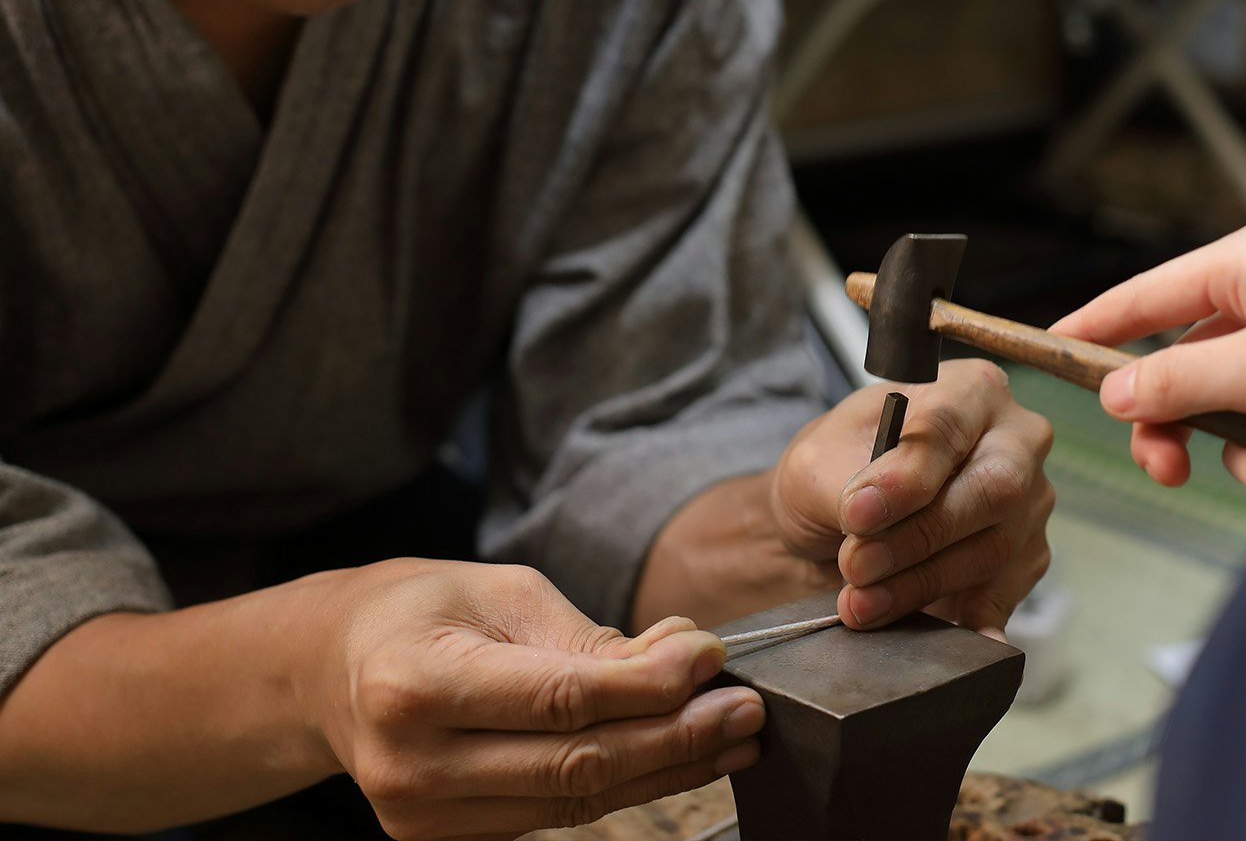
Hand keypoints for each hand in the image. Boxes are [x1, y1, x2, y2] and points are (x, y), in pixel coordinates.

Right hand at [302, 560, 763, 840]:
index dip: (648, 686)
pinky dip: (623, 783)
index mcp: (416, 684)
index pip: (559, 699)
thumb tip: (681, 662)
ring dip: (666, 768)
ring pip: (575, 802)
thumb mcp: (500, 593)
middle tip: (745, 708)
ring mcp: (425, 815)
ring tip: (730, 735)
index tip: (710, 656)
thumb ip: (586, 637)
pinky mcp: (447, 839)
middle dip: (676, 737)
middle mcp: (413, 763)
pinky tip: (673, 752)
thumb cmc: (424, 611)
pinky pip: (555, 815)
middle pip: (576, 765)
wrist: (336, 669)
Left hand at [771, 358, 1054, 638]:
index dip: (905, 475)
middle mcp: (1016, 439)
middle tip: (855, 566)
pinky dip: (967, 623)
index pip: (948, 426)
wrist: (844, 520)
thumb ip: (842, 479)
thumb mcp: (818, 460)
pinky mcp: (1026, 559)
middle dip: (919, 537)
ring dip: (922, 584)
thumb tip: (866, 511)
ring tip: (860, 603)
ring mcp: (1030, 502)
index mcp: (968, 390)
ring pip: (995, 548)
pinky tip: (941, 640)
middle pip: (993, 489)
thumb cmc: (838, 469)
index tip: (857, 514)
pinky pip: (1004, 595)